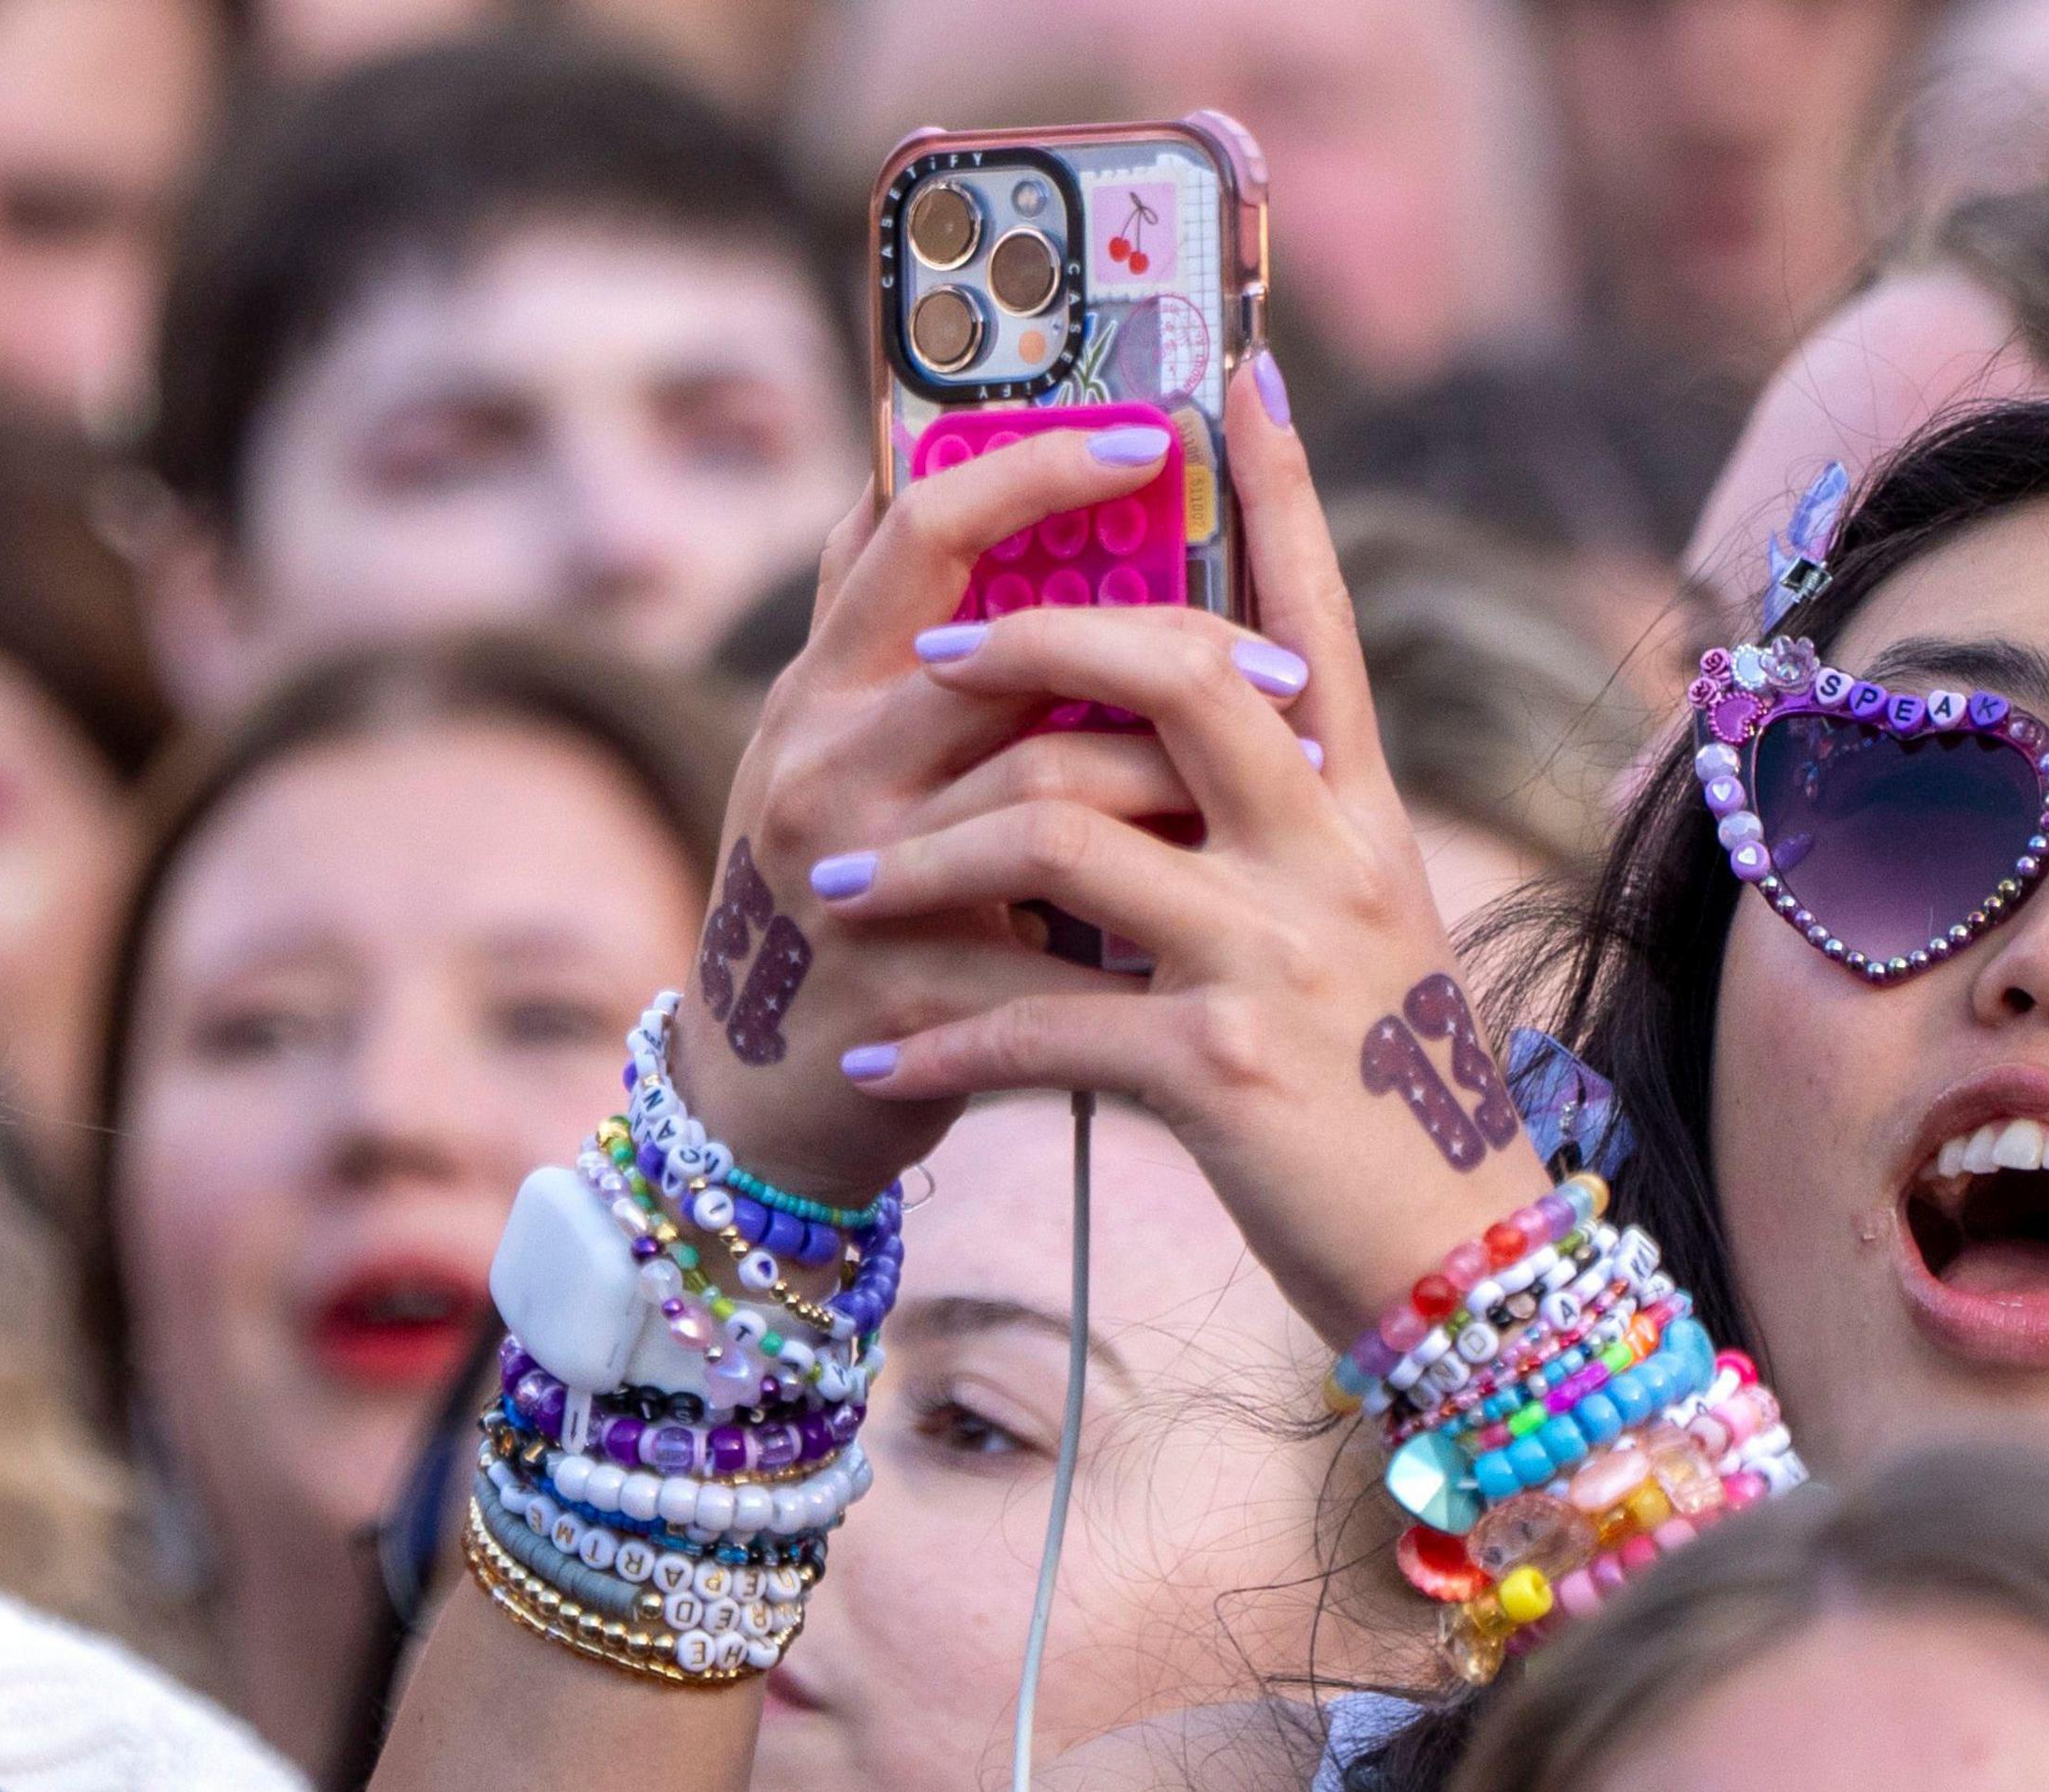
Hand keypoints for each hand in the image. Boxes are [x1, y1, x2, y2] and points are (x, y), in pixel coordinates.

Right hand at [671, 415, 1262, 1207]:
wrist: (763, 1098)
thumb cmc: (850, 886)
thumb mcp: (844, 745)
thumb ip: (897, 622)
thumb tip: (933, 448)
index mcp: (825, 681)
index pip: (924, 525)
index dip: (1036, 466)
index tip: (1155, 435)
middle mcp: (825, 762)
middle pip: (1018, 663)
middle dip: (1173, 660)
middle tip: (1285, 671)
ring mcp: (855, 879)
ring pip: (1051, 800)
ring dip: (1180, 799)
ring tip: (1279, 799)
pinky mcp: (902, 993)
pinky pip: (1059, 956)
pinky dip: (1149, 946)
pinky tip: (1227, 935)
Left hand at [817, 359, 1555, 1337]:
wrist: (1466, 1265)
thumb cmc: (1397, 1102)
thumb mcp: (1372, 938)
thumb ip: (1288, 840)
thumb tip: (1186, 759)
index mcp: (1363, 817)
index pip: (1319, 617)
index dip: (1279, 489)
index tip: (1232, 370)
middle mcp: (1329, 860)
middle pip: (1181, 671)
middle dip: (1034, 642)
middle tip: (928, 666)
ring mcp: (1277, 958)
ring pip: (1062, 837)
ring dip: (930, 859)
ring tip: (853, 889)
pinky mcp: (1219, 1069)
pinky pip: (1037, 1020)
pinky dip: (940, 1038)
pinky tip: (881, 1056)